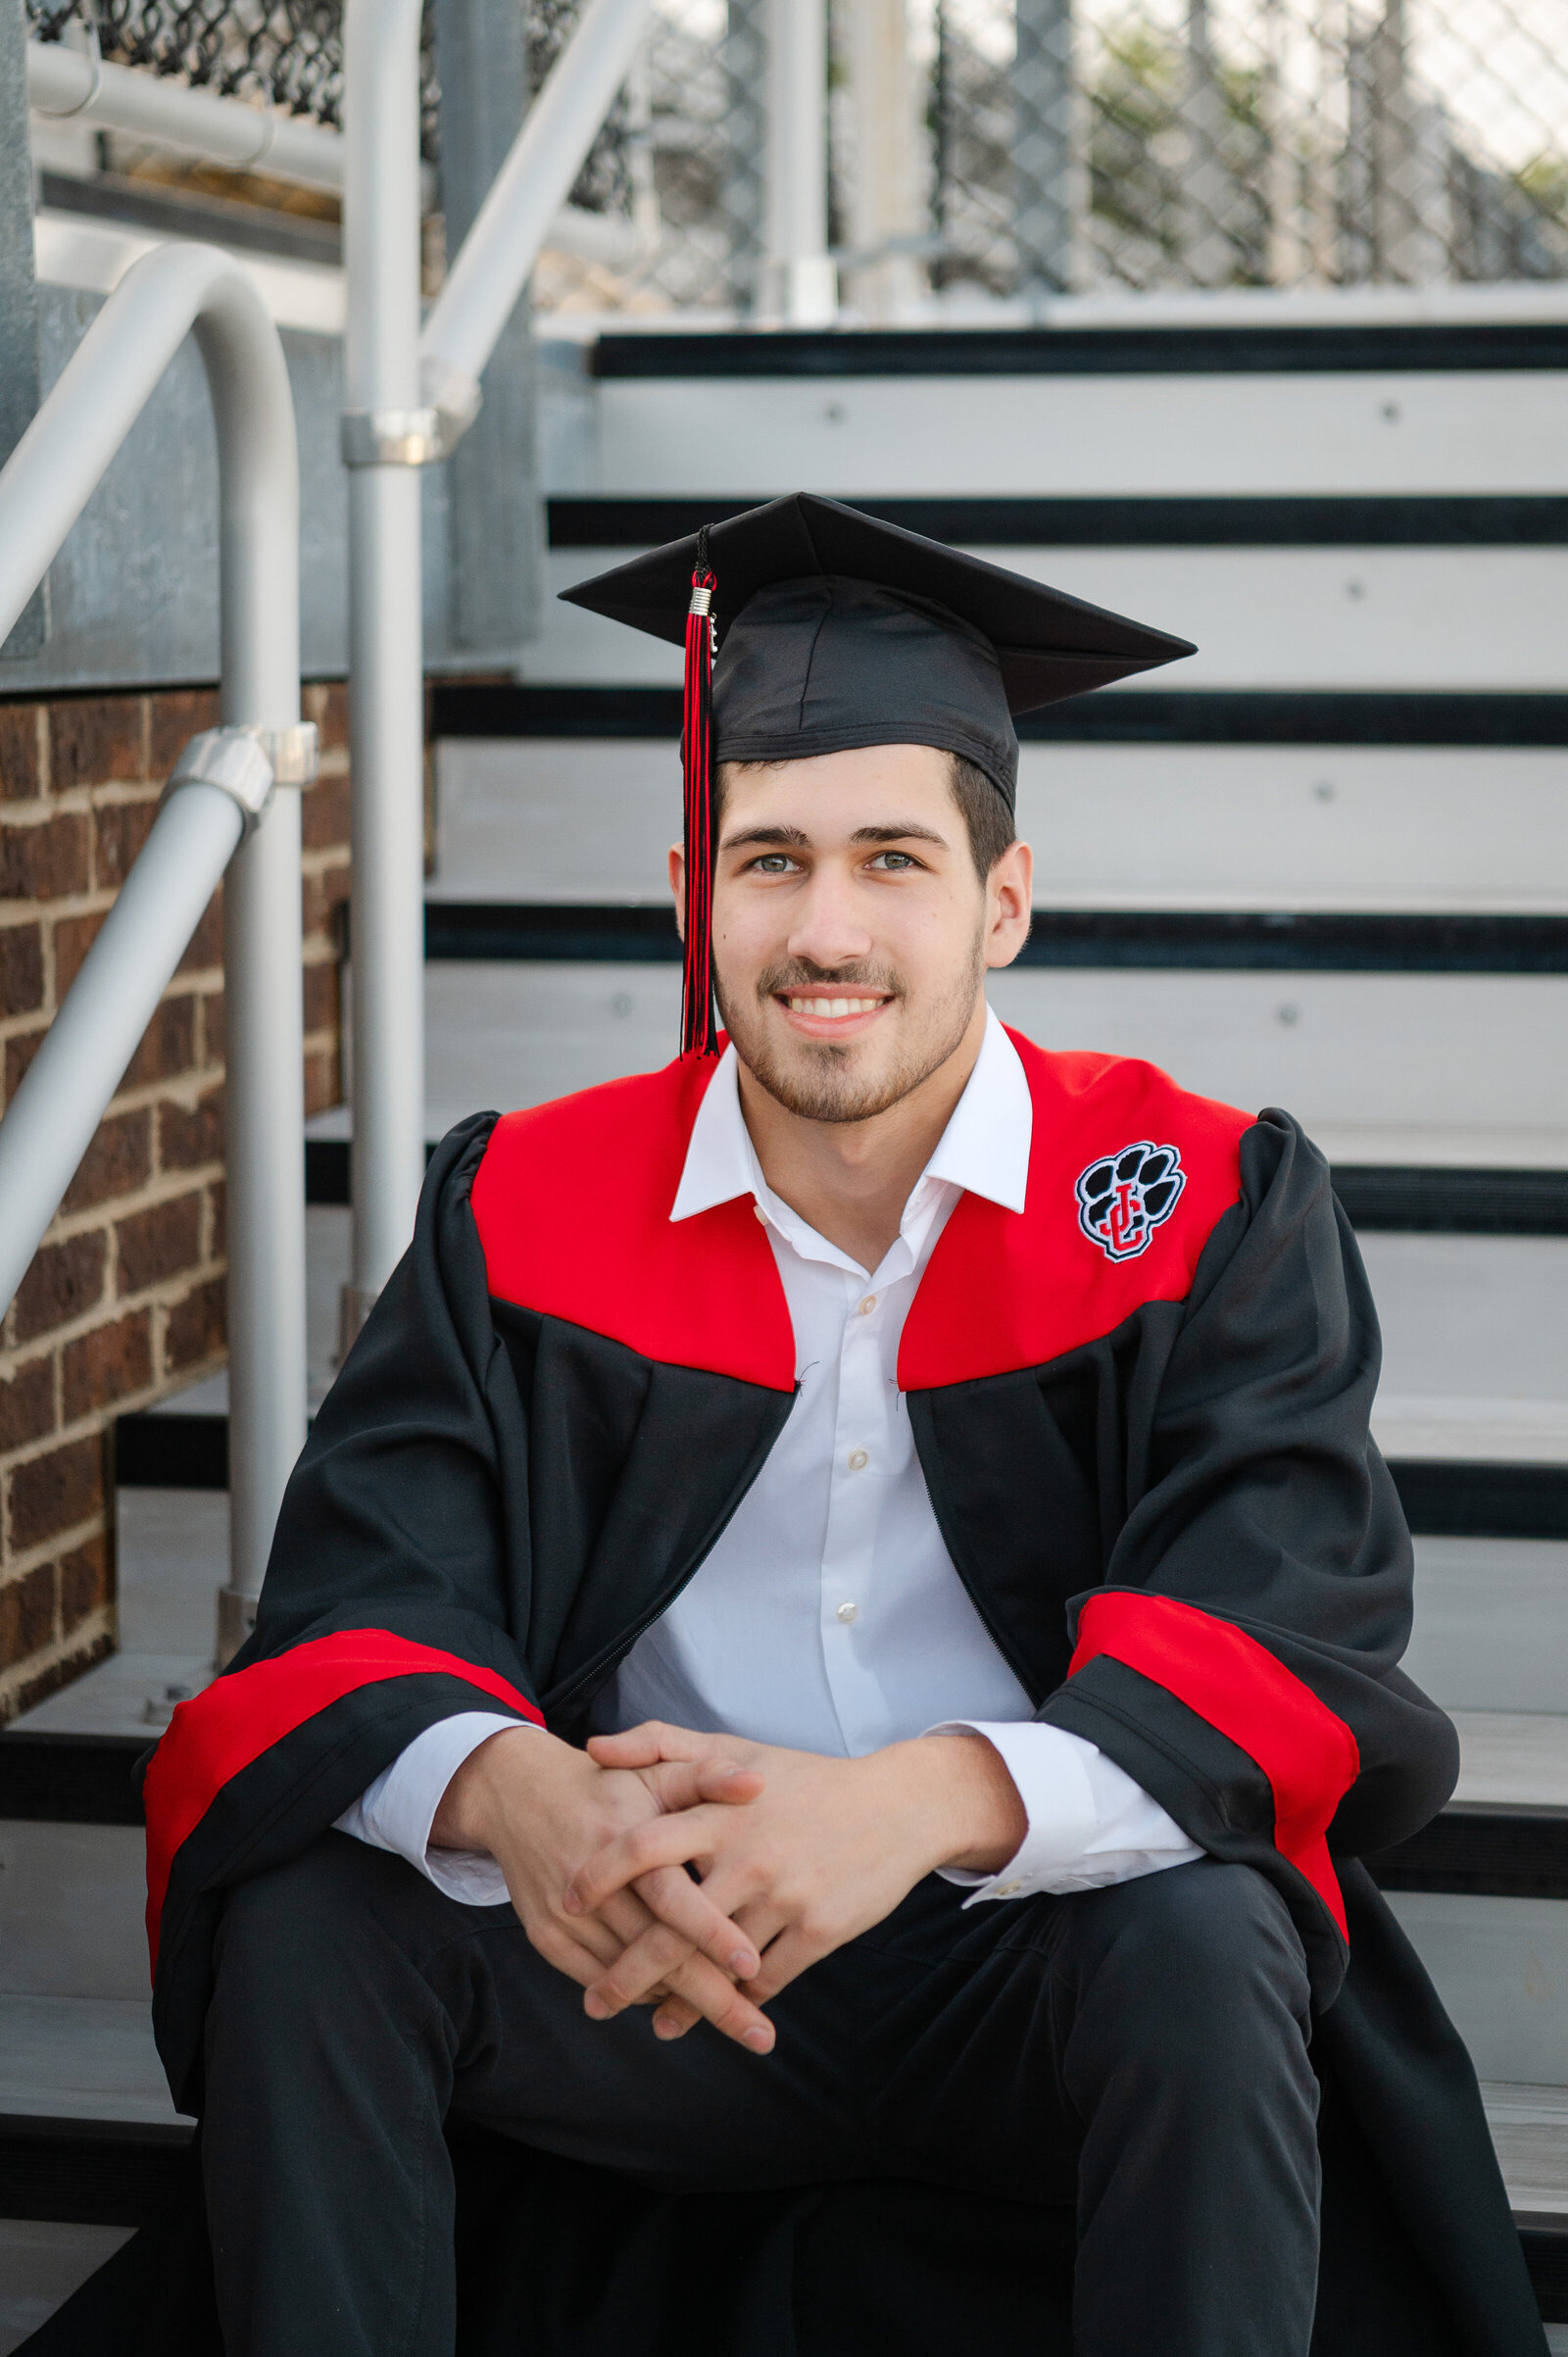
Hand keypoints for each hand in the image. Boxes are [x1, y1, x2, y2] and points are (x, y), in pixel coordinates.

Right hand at [433, 1725, 773, 2049]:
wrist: (520, 1795)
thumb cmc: (608, 1785)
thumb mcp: (654, 1770)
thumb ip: (707, 1776)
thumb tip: (758, 1784)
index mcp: (624, 1837)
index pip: (672, 1896)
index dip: (712, 1933)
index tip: (754, 1967)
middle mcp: (590, 1882)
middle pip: (658, 1952)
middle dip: (713, 1998)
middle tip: (762, 2037)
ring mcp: (564, 1916)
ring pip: (631, 1976)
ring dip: (683, 2003)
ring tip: (738, 2023)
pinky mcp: (547, 1938)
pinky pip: (601, 1980)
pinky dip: (642, 1994)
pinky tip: (680, 2001)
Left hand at [570, 1721, 1026, 2040]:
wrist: (897, 1806)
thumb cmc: (805, 1780)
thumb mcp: (736, 1750)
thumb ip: (661, 1745)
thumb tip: (593, 1747)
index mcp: (722, 1811)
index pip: (644, 1846)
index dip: (600, 1877)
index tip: (568, 1904)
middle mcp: (749, 1856)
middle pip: (671, 1926)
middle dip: (627, 1972)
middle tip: (595, 2001)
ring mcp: (786, 1896)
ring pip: (717, 1964)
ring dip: (683, 2000)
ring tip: (655, 2023)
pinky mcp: (821, 1930)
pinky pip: (767, 1981)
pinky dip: (740, 2002)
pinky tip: (720, 2013)